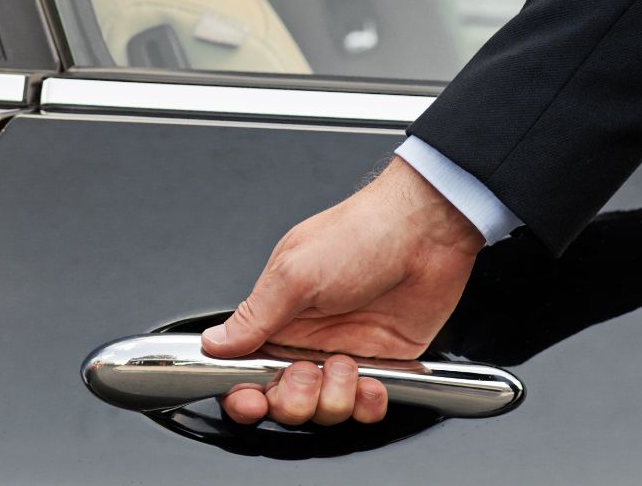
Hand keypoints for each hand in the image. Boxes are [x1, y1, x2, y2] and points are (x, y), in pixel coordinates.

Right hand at [204, 156, 483, 425]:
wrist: (428, 231)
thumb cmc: (361, 234)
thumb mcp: (295, 273)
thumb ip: (254, 316)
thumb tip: (214, 343)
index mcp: (278, 318)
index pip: (246, 371)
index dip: (245, 396)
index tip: (252, 401)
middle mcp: (308, 341)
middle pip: (284, 402)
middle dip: (293, 399)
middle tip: (306, 373)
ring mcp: (346, 355)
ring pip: (326, 411)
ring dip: (335, 396)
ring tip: (346, 364)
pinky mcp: (383, 364)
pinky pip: (367, 407)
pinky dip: (369, 403)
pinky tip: (372, 380)